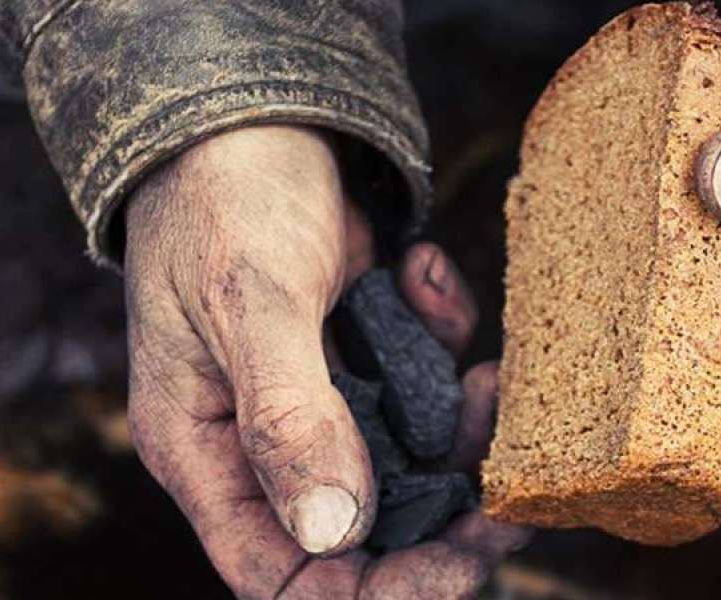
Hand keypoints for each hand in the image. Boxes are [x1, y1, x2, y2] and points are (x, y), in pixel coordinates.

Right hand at [125, 126, 527, 597]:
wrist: (251, 111)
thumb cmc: (224, 199)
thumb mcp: (250, 304)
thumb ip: (289, 418)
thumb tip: (335, 532)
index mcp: (209, 455)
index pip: (285, 576)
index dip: (371, 591)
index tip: (457, 564)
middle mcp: (265, 442)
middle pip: (365, 533)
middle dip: (445, 520)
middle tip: (511, 499)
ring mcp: (323, 398)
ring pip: (411, 458)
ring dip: (458, 424)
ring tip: (485, 376)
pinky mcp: (365, 352)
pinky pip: (425, 377)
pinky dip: (444, 337)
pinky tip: (424, 274)